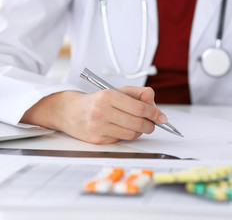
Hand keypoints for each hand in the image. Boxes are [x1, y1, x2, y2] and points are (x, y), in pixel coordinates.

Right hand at [21, 87, 167, 143]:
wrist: (69, 112)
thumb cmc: (97, 100)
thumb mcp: (117, 91)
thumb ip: (138, 93)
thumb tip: (154, 103)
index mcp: (109, 96)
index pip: (140, 108)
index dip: (154, 114)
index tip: (162, 118)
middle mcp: (102, 111)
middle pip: (138, 123)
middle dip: (150, 125)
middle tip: (152, 124)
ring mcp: (98, 127)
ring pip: (132, 134)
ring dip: (140, 131)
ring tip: (138, 125)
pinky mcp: (97, 140)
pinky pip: (121, 140)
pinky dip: (127, 135)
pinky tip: (123, 129)